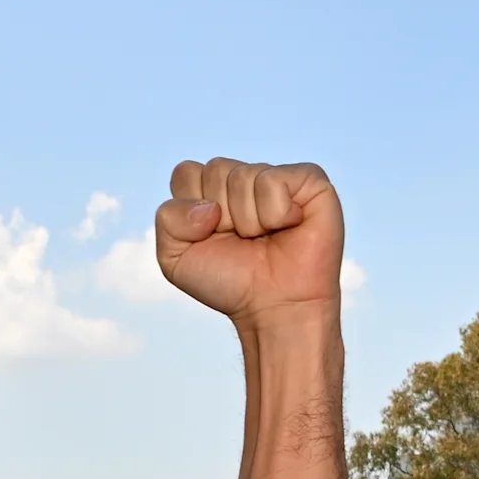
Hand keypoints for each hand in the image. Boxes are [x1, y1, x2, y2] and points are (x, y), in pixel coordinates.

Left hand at [153, 158, 345, 325]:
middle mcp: (245, 178)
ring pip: (242, 176)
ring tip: (266, 238)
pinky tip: (289, 227)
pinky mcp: (309, 181)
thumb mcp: (175, 258)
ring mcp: (277, 177)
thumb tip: (210, 206)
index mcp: (213, 190)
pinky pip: (274, 181)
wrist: (274, 308)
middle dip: (223, 217)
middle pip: (214, 170)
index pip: (186, 172)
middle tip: (243, 241)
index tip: (210, 237)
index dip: (191, 211)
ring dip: (249, 221)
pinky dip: (276, 213)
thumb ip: (168, 220)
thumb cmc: (231, 283)